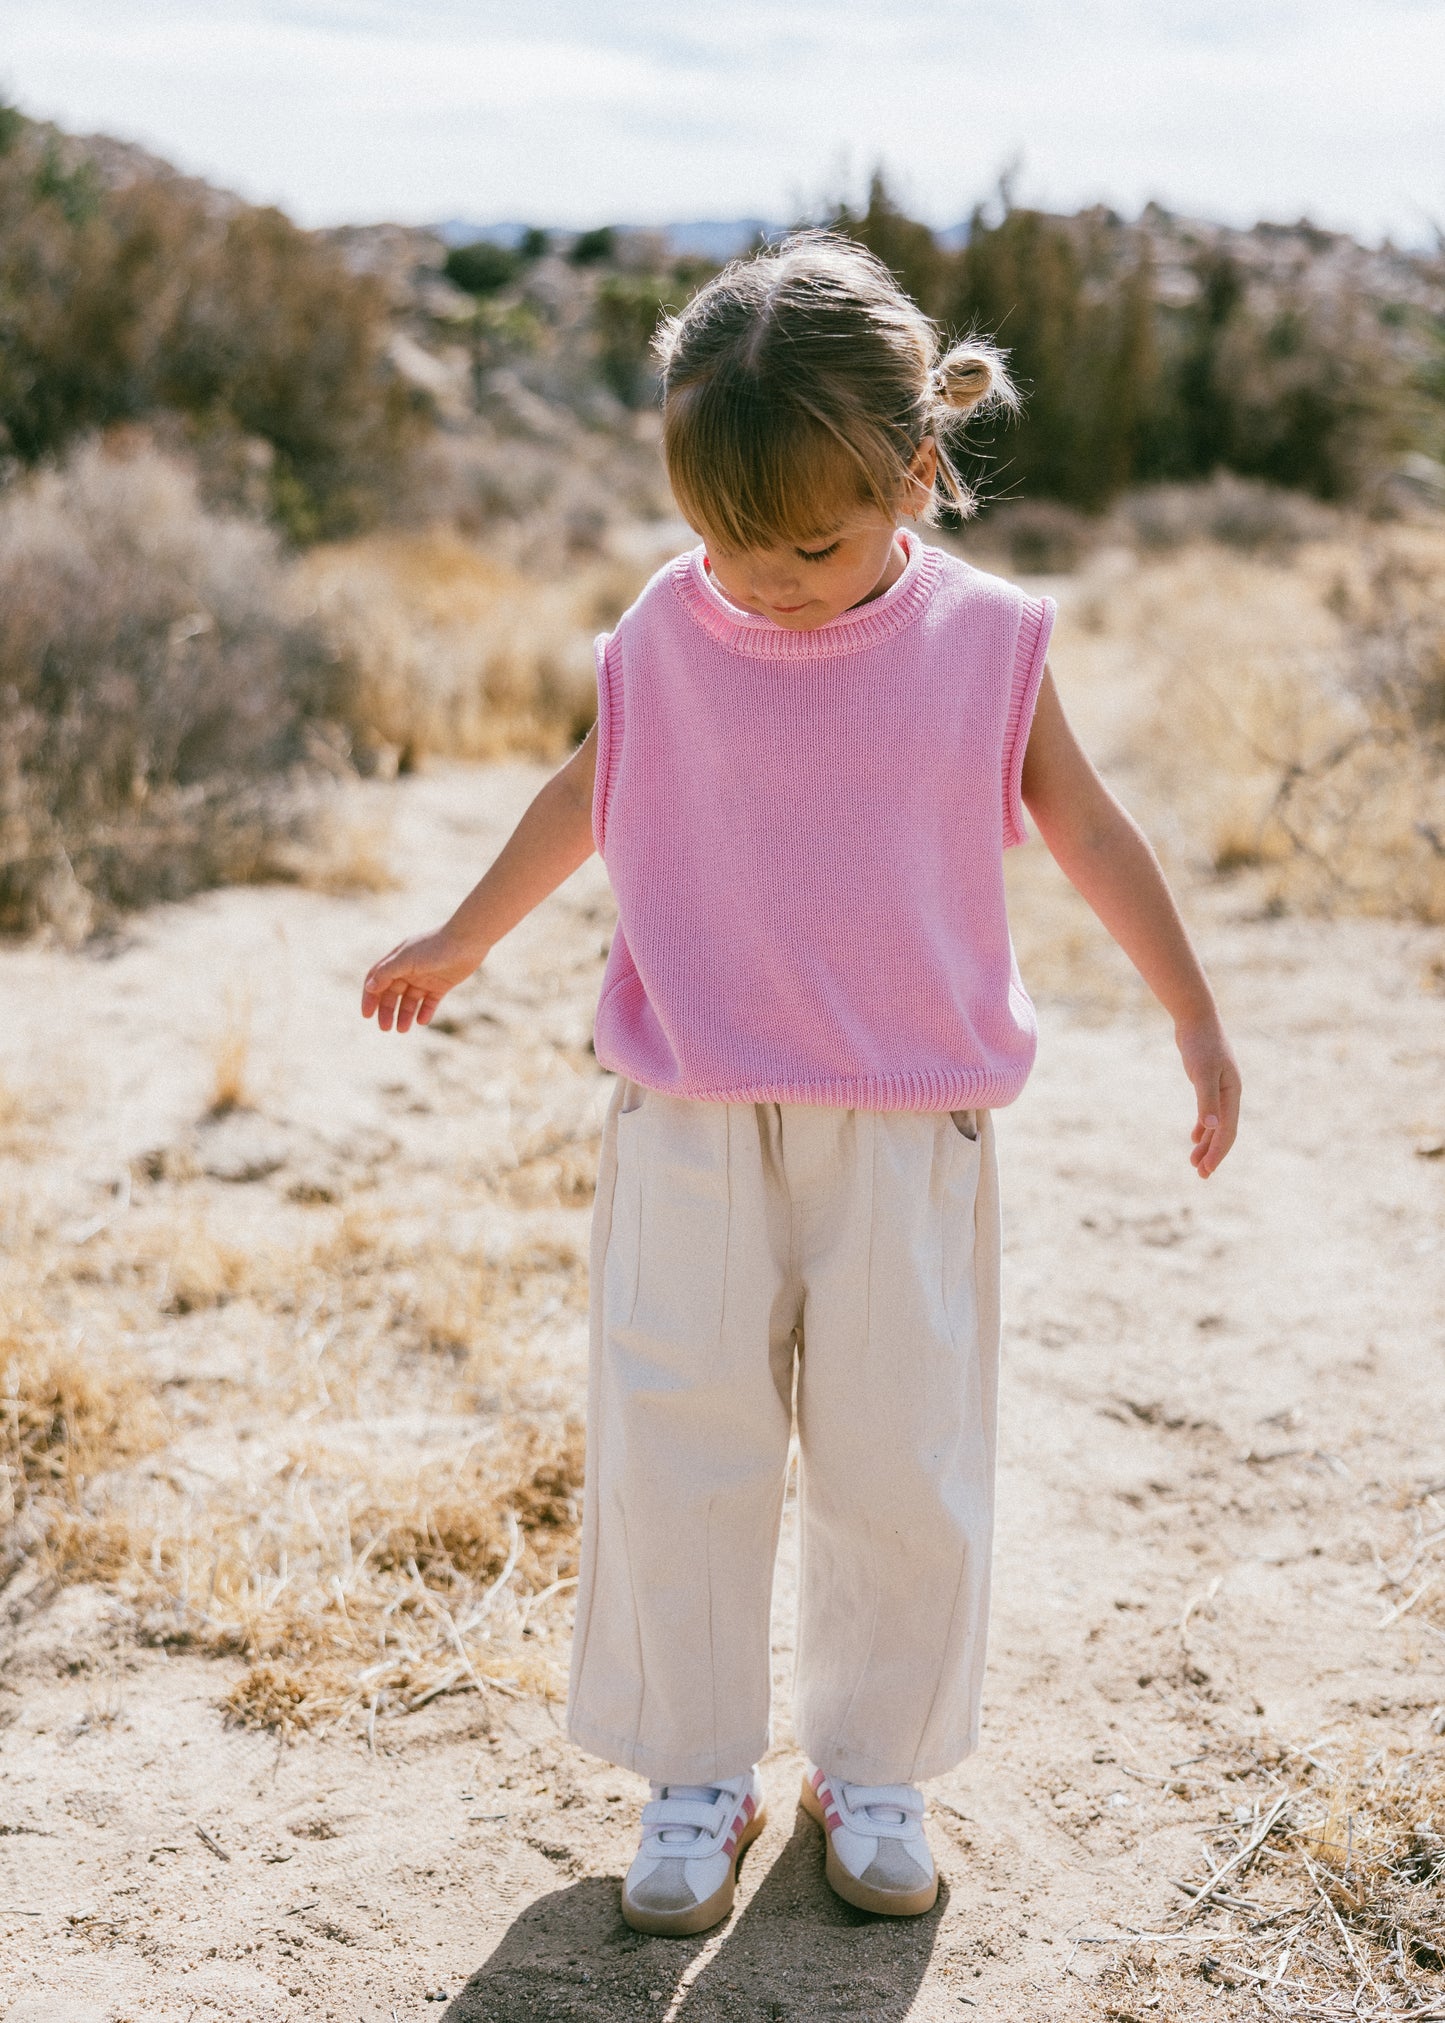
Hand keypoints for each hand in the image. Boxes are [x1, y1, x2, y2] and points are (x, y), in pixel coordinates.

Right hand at [361, 927, 480, 1032]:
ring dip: (405, 1015)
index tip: (367, 1016)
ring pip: (410, 1001)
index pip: (377, 980)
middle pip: (392, 994)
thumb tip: (370, 987)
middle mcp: (409, 969)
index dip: (370, 998)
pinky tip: (421, 1021)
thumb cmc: (434, 946)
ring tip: (402, 1029)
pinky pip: (430, 1002)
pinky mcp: (442, 984)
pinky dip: (425, 1012)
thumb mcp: (406, 960)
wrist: (466, 940)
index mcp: (397, 960)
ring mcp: (425, 978)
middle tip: (385, 1028)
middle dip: (387, 1011)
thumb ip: (387, 973)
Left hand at [1176, 1016, 1241, 1177]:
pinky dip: (1202, 1126)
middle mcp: (1229, 1094)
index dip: (1218, 1152)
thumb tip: (1210, 1127)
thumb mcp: (1202, 1073)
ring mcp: (1220, 1088)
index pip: (1228, 1131)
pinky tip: (1195, 1137)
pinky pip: (1209, 1111)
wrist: (1196, 1018)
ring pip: (1216, 1123)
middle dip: (1213, 1153)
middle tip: (1200, 1174)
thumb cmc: (1200, 1044)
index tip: (1205, 1171)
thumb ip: (1206, 1100)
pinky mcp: (1208, 1083)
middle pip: (1224, 1131)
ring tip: (1194, 1161)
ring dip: (1206, 1143)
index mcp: (1232, 1094)